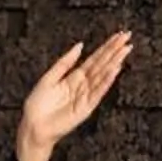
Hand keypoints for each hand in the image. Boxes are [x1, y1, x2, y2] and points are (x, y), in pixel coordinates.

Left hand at [15, 31, 135, 160]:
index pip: (95, 59)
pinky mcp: (86, 108)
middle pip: (102, 64)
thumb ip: (65, 62)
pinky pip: (97, 92)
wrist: (33, 125)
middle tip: (128, 37)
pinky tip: (115, 70)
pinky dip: (106, 81)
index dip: (106, 47)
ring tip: (125, 50)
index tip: (118, 35)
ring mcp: (86, 96)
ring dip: (114, 62)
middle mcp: (83, 85)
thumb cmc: (38, 104)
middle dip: (115, 51)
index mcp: (75, 77)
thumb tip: (80, 45)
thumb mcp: (50, 76)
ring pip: (102, 76)